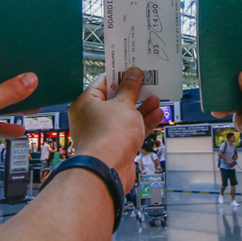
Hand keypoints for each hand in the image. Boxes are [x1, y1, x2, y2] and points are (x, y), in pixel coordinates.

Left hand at [68, 67, 162, 191]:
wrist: (107, 170)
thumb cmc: (108, 137)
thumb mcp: (124, 105)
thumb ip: (130, 89)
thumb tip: (133, 75)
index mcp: (85, 104)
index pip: (103, 83)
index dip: (119, 76)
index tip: (132, 70)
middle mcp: (91, 118)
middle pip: (114, 100)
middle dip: (133, 93)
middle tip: (146, 83)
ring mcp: (102, 134)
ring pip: (124, 117)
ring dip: (141, 108)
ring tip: (155, 99)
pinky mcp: (114, 147)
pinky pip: (129, 131)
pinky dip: (142, 123)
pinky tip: (156, 116)